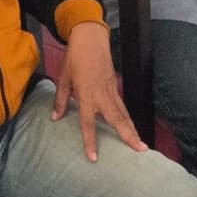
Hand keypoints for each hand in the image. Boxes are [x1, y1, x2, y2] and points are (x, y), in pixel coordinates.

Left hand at [52, 22, 145, 158]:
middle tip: (140, 150)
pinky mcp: (114, 86)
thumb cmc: (75, 59)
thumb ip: (60, 100)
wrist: (90, 39)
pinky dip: (128, 118)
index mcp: (86, 95)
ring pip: (123, 113)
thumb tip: (55, 118)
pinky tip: (131, 126)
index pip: (88, 123)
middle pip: (117, 120)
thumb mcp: (63, 79)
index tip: (93, 157)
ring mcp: (111, 91)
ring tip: (140, 144)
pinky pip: (122, 106)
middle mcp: (102, 96)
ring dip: (132, 129)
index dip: (90, 141)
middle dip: (129, 136)